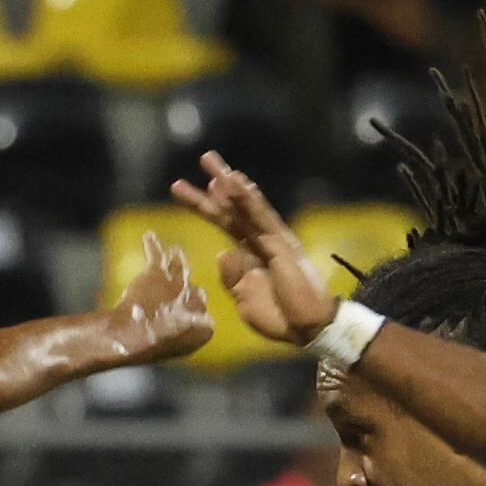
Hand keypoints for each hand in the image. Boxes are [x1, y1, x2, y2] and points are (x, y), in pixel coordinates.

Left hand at [110, 234, 216, 363]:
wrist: (134, 333)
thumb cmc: (156, 346)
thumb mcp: (184, 348)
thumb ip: (195, 334)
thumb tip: (203, 324)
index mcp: (204, 321)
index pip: (204, 314)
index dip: (194, 313)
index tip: (186, 316)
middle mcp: (195, 297)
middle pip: (194, 289)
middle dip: (187, 289)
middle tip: (180, 289)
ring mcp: (177, 282)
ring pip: (180, 265)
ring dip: (177, 259)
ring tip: (176, 252)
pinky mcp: (157, 271)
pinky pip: (156, 253)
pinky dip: (151, 244)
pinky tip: (148, 235)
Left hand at [168, 153, 339, 341]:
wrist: (307, 329)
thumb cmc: (279, 317)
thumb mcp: (244, 300)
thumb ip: (232, 278)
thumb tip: (222, 253)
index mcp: (249, 252)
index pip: (224, 221)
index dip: (203, 204)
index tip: (179, 187)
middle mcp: (261, 240)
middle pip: (234, 207)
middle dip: (218, 182)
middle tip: (205, 156)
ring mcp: (272, 240)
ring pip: (248, 206)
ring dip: (231, 184)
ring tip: (213, 164)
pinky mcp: (282, 245)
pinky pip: (261, 218)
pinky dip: (248, 199)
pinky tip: (236, 182)